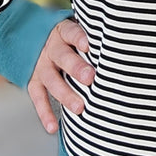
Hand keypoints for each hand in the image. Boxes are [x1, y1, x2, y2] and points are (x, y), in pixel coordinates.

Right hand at [27, 19, 92, 133]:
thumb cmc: (68, 36)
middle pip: (62, 56)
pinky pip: (38, 97)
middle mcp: (50, 48)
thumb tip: (121, 45)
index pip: (70, 32)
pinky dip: (45, 113)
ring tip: (79, 108)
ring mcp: (41, 65)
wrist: (35, 36)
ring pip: (51, 78)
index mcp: (62, 32)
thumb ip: (93, 35)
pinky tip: (53, 127)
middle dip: (75, 68)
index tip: (88, 46)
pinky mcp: (34, 80)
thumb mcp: (76, 29)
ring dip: (65, 93)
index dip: (78, 38)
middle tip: (90, 78)